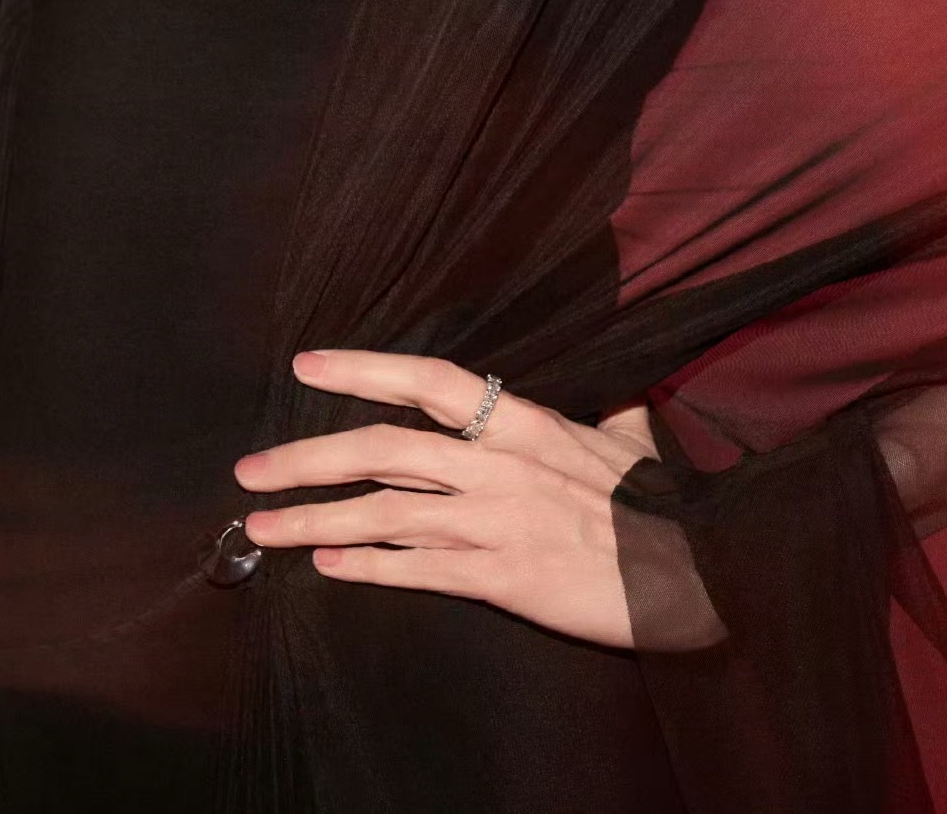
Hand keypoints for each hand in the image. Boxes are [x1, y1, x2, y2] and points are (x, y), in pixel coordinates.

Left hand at [233, 350, 655, 647]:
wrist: (697, 575)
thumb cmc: (663, 505)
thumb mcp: (631, 441)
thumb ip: (607, 413)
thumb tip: (617, 392)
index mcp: (523, 422)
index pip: (429, 381)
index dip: (364, 368)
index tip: (305, 366)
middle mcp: (498, 466)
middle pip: (384, 450)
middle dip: (308, 458)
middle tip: (249, 470)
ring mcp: (494, 524)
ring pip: (385, 514)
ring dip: (316, 522)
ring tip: (262, 528)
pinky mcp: (501, 579)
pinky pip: (419, 571)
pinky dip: (370, 567)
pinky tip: (330, 566)